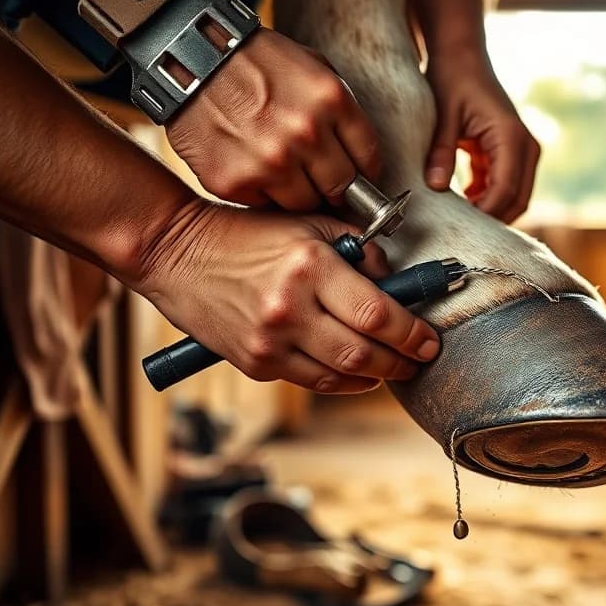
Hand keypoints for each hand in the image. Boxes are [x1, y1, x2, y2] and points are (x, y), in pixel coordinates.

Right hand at [130, 200, 439, 392]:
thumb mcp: (307, 224)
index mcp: (310, 266)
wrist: (175, 252)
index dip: (413, 333)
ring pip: (342, 375)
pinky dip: (343, 381)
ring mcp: (270, 341)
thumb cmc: (247, 234)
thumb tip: (396, 279)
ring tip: (396, 366)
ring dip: (378, 375)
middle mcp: (291, 308)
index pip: (378, 313)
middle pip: (366, 353)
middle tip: (422, 358)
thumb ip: (357, 249)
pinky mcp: (255, 363)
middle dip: (404, 361)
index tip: (430, 339)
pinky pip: (313, 381)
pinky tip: (360, 372)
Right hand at [166, 28, 381, 210]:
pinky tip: (253, 168)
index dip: (365, 172)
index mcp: (331, 102)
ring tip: (284, 171)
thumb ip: (340, 111)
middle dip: (335, 187)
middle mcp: (305, 134)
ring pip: (304, 203)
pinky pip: (265, 205)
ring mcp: (270, 161)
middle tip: (322, 180)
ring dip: (299, 193)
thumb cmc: (254, 60)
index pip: (368, 159)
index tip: (360, 176)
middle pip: (340, 188)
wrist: (189, 56)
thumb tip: (359, 154)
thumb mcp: (312, 66)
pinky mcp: (235, 181)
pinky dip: (263, 193)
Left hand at [424, 53, 540, 222]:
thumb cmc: (452, 80)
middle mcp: (526, 147)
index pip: (505, 189)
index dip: (485, 213)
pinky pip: (506, 188)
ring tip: (459, 216)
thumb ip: (440, 152)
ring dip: (490, 210)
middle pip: (517, 200)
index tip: (459, 225)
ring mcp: (523, 152)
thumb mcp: (443, 115)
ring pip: (515, 198)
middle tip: (458, 229)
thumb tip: (435, 187)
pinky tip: (463, 200)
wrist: (463, 58)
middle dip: (491, 219)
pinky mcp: (513, 155)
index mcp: (511, 137)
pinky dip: (487, 199)